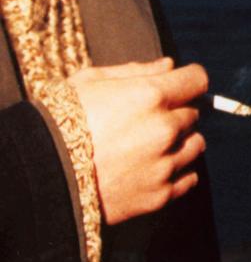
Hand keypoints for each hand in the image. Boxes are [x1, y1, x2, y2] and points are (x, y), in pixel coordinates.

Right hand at [70, 58, 207, 224]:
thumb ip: (137, 71)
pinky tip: (154, 167)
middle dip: (177, 112)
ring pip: (196, 144)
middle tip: (148, 120)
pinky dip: (178, 171)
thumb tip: (169, 66)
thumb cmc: (62, 119)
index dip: (188, 81)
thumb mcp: (93, 81)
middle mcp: (164, 128)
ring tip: (150, 145)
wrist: (41, 174)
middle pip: (194, 112)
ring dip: (181, 142)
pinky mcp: (159, 195)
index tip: (178, 87)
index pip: (198, 79)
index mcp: (151, 95)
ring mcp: (163, 164)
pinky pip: (189, 177)